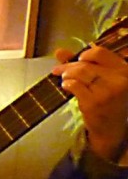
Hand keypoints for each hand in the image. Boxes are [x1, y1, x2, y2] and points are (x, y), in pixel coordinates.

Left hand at [54, 44, 127, 160]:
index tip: (77, 58)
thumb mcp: (103, 79)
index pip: (101, 53)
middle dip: (68, 66)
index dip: (85, 54)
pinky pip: (75, 86)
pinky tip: (66, 86)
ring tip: (64, 79)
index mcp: (125, 70)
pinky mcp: (94, 102)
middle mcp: (120, 79)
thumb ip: (83, 64)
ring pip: (80, 73)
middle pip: (86, 64)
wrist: (112, 127)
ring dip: (67, 74)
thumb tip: (59, 51)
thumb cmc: (108, 100)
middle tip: (58, 70)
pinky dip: (67, 84)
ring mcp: (107, 91)